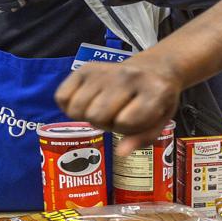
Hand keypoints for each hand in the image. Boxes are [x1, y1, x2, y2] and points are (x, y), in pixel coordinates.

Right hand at [56, 57, 184, 155]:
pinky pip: (61, 97)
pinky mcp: (85, 68)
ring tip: (104, 108)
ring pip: (76, 109)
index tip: (135, 119)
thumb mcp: (160, 122)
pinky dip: (69, 106)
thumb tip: (120, 152)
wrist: (153, 69)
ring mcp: (104, 70)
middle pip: (96, 116)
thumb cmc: (156, 101)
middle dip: (105, 123)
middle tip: (117, 114)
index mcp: (153, 91)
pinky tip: (88, 101)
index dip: (127, 128)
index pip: (124, 122)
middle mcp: (127, 76)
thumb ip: (142, 139)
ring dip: (87, 116)